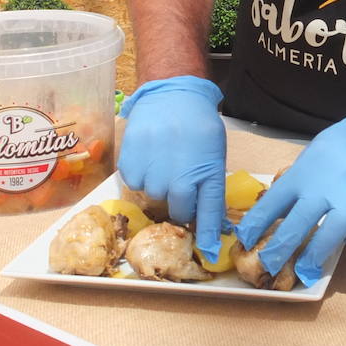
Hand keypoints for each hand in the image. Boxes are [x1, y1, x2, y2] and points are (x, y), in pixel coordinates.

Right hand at [117, 76, 226, 257]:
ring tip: (165, 165)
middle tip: (181, 186)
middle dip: (182, 206)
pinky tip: (149, 158)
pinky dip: (140, 176)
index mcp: (209, 170)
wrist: (172, 92)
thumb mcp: (213, 153)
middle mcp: (181, 174)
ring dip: (159, 189)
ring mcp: (154, 168)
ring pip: (153, 197)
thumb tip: (211, 223)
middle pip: (179, 211)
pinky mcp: (131, 159)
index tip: (209, 253)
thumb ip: (210, 186)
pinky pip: (134, 183)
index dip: (209, 236)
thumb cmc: (198, 124)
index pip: (210, 213)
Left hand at [235, 108, 345, 286]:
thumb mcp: (312, 156)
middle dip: (278, 252)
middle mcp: (323, 190)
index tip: (243, 242)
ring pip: (328, 238)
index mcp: (303, 175)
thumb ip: (298, 183)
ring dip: (313, 257)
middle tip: (268, 267)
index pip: (271, 205)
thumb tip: (277, 212)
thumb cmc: (343, 144)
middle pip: (295, 228)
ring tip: (306, 270)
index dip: (254, 227)